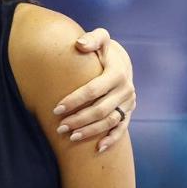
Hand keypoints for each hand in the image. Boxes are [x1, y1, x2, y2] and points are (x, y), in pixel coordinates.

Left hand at [55, 28, 135, 152]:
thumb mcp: (100, 39)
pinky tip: (98, 148)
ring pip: (109, 121)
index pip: (94, 90)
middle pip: (100, 110)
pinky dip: (111, 139)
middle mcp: (126, 89)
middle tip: (59, 127)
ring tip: (70, 137)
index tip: (56, 109)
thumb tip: (79, 44)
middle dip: (78, 120)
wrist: (121, 60)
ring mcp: (129, 102)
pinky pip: (122, 129)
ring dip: (90, 131)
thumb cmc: (103, 50)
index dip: (75, 100)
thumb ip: (91, 39)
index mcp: (118, 72)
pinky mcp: (129, 112)